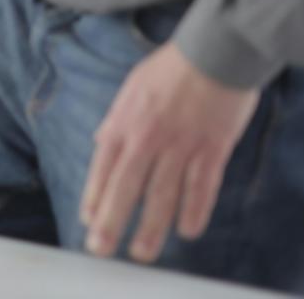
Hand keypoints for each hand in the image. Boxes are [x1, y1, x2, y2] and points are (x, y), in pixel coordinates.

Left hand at [81, 42, 258, 262]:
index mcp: (124, 121)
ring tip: (142, 252)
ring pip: (162, 195)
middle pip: (126, 187)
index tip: (89, 221)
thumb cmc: (171, 67)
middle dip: (112, 221)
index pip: (102, 167)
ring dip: (152, 227)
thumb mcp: (131, 87)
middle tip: (102, 249)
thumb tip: (100, 140)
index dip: (95, 197)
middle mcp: (147, 138)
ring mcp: (180, 146)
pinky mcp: (212, 149)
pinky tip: (187, 231)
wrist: (214, 50)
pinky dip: (195, 211)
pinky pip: (202, 187)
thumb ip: (116, 118)